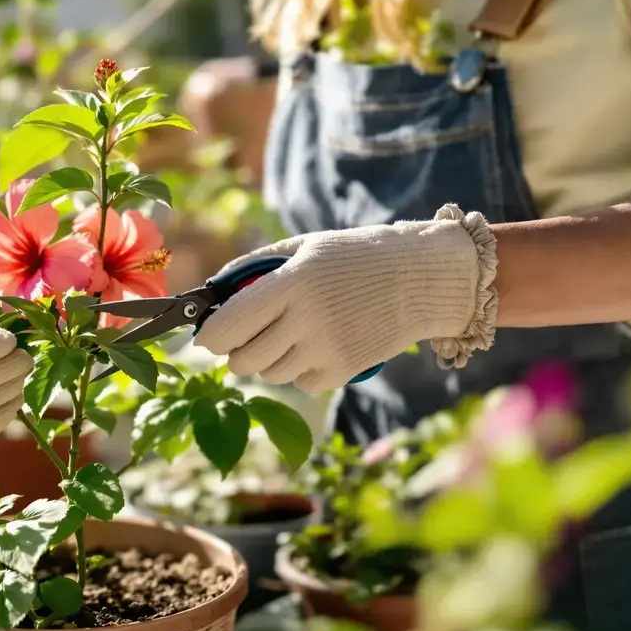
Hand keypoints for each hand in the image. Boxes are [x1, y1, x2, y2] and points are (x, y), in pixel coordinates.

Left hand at [194, 210, 494, 391]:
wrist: (421, 278)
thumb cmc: (354, 257)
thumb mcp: (303, 247)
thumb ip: (252, 267)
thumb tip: (211, 291)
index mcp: (290, 284)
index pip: (228, 327)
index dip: (210, 335)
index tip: (209, 334)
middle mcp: (305, 321)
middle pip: (242, 361)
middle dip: (236, 352)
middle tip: (248, 336)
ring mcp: (326, 351)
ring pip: (269, 374)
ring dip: (269, 359)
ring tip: (292, 332)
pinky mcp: (343, 372)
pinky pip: (300, 383)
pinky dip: (300, 369)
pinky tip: (319, 343)